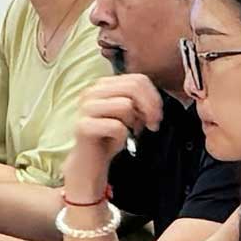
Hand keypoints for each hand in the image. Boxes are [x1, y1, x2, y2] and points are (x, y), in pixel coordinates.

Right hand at [60, 66, 160, 204]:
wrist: (91, 161)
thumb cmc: (111, 136)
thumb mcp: (129, 113)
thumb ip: (140, 100)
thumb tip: (155, 103)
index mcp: (103, 85)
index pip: (137, 79)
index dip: (154, 97)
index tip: (157, 115)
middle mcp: (91, 91)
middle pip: (133, 88)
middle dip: (150, 108)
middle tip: (152, 125)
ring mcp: (85, 108)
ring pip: (125, 105)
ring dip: (133, 123)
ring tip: (128, 132)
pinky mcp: (83, 126)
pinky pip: (116, 127)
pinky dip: (122, 137)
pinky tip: (116, 142)